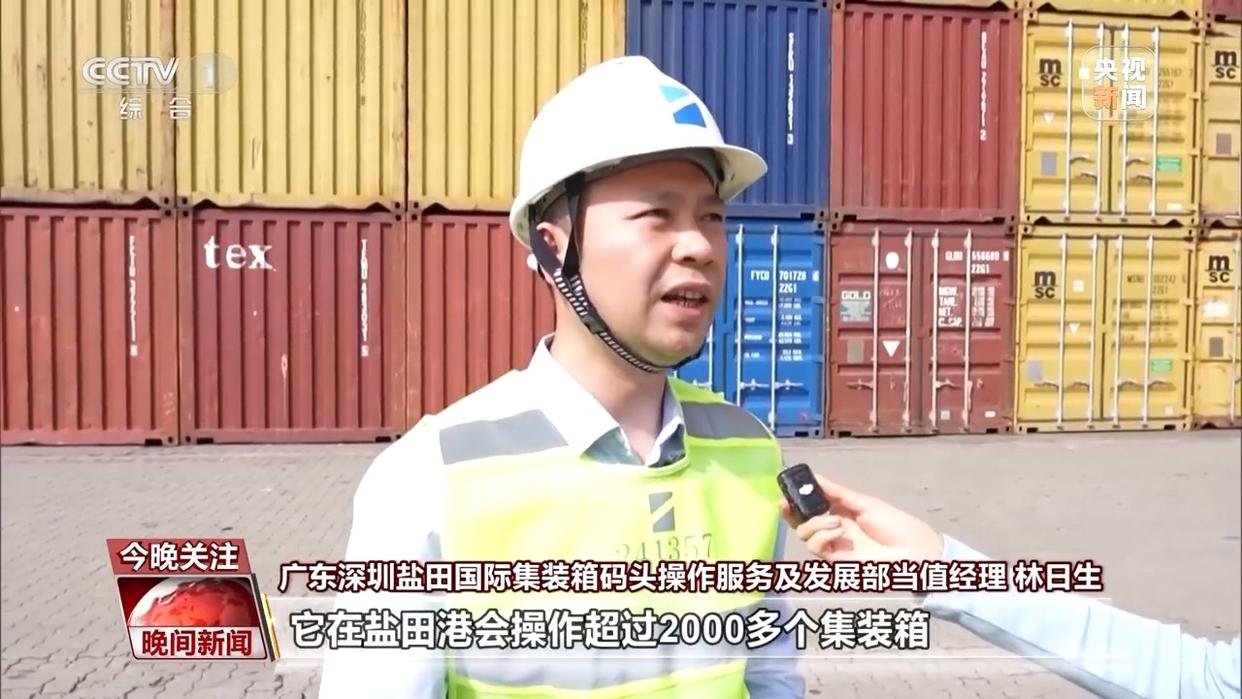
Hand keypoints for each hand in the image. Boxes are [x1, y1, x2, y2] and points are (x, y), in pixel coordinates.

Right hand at [778, 473, 943, 562]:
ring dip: (814, 525)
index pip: (810, 507)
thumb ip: (838, 493)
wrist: (914, 552)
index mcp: (840, 513)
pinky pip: (816, 548)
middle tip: (788, 504)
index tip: (786, 491)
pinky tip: (838, 532)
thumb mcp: (865, 504)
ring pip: (804, 536)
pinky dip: (822, 537)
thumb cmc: (896, 525)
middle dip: (791, 513)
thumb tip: (815, 477)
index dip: (796, 500)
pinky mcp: (837, 561)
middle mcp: (833, 530)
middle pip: (800, 523)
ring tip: (835, 522)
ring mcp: (834, 547)